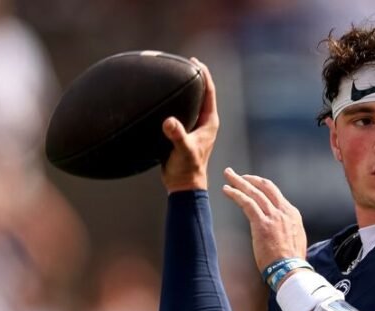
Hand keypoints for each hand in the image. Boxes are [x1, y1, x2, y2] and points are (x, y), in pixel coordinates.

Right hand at [161, 57, 217, 191]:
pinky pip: (181, 112)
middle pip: (202, 94)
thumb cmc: (187, 169)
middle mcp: (204, 123)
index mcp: (209, 123)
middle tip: (184, 62)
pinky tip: (164, 97)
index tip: (196, 61)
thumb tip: (169, 123)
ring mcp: (195, 128)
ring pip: (192, 103)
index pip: (210, 93)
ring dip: (186, 90)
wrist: (183, 185)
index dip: (204, 75)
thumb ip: (177, 136)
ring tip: (174, 75)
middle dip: (195, 78)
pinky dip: (175, 103)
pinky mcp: (184, 133)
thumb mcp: (183, 150)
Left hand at [222, 168, 307, 271]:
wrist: (291, 269)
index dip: (261, 186)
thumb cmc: (291, 260)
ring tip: (228, 176)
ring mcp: (273, 216)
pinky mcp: (262, 223)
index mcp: (292, 214)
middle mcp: (284, 211)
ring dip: (239, 182)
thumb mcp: (295, 238)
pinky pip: (247, 203)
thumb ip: (286, 228)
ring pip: (254, 192)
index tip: (251, 184)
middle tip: (236, 174)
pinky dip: (236, 194)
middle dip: (250, 179)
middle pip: (265, 187)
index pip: (275, 194)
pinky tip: (227, 190)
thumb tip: (278, 228)